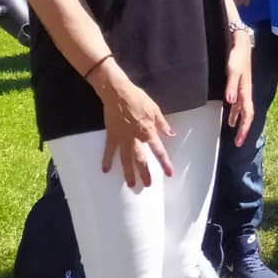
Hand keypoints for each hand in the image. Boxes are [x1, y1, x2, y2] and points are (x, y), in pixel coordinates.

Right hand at [92, 68, 175, 186]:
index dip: (164, 162)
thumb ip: (162, 124)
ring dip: (128, 172)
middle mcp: (135, 137)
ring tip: (131, 184)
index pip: (158, 150)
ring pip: (126, 159)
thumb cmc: (138, 98)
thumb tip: (171, 134)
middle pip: (141, 159)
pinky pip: (109, 150)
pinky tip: (105, 170)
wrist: (118, 92)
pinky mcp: (111, 135)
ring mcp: (122, 138)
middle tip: (147, 185)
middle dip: (145, 173)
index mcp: (148, 131)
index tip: (169, 173)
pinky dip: (107, 160)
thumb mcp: (155, 109)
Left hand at [224, 33, 254, 147]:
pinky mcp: (239, 83)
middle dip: (244, 129)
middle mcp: (246, 91)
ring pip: (243, 109)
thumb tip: (231, 102)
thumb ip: (231, 84)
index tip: (239, 142)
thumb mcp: (233, 68)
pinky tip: (230, 116)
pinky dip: (236, 112)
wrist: (240, 39)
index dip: (244, 128)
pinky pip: (239, 102)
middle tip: (239, 142)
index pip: (248, 114)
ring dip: (240, 121)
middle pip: (247, 114)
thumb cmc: (237, 53)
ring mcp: (243, 87)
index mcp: (246, 89)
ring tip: (235, 132)